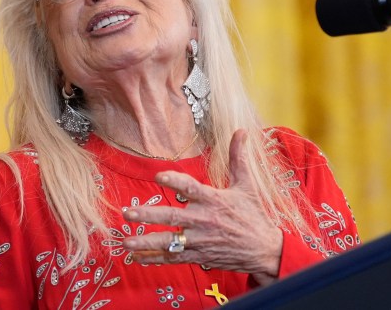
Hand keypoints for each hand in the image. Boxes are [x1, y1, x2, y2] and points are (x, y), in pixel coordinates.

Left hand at [121, 129, 283, 284]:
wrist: (266, 251)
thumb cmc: (253, 215)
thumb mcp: (247, 185)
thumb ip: (238, 157)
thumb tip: (241, 130)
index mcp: (214, 200)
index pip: (192, 188)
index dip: (176, 181)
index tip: (159, 175)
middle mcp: (204, 221)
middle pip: (173, 217)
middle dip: (149, 216)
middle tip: (128, 213)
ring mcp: (200, 241)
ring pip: (169, 242)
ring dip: (146, 242)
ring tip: (125, 241)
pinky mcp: (199, 256)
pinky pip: (174, 258)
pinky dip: (154, 259)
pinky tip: (136, 258)